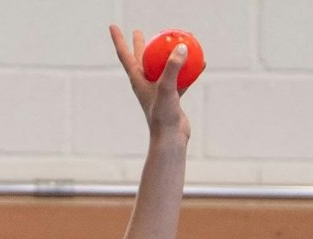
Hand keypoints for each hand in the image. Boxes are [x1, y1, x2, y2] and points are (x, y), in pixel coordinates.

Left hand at [109, 26, 191, 144]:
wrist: (171, 139)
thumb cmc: (163, 115)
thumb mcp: (167, 88)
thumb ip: (173, 67)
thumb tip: (181, 47)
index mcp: (137, 79)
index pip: (125, 54)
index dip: (118, 39)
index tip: (112, 26)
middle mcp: (146, 84)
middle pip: (142, 59)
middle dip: (140, 45)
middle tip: (138, 31)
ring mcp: (159, 90)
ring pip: (163, 68)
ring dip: (167, 56)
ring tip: (174, 43)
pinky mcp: (172, 98)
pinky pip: (181, 79)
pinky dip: (189, 71)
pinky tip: (200, 63)